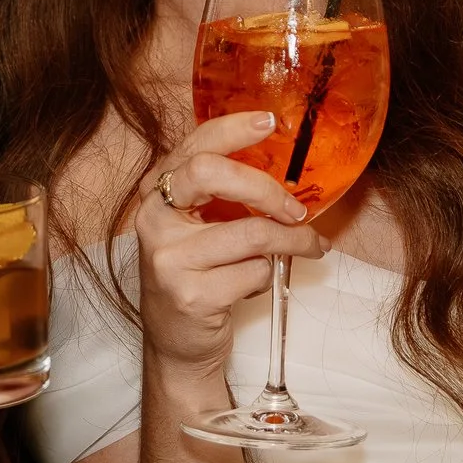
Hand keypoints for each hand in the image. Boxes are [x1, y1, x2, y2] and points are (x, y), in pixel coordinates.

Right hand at [132, 113, 321, 376]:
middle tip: (296, 208)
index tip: (270, 121)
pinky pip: (253, 273)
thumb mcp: (197, 225)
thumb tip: (285, 164)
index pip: (194, 145)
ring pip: (250, 233)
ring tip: (309, 246)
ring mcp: (168, 259)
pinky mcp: (190, 295)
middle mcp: (153, 219)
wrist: (176, 340)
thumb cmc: (197, 272)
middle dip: (265, 187)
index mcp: (157, 192)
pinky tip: (257, 282)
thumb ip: (222, 193)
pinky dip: (268, 277)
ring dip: (292, 241)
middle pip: (209, 174)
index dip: (233, 129)